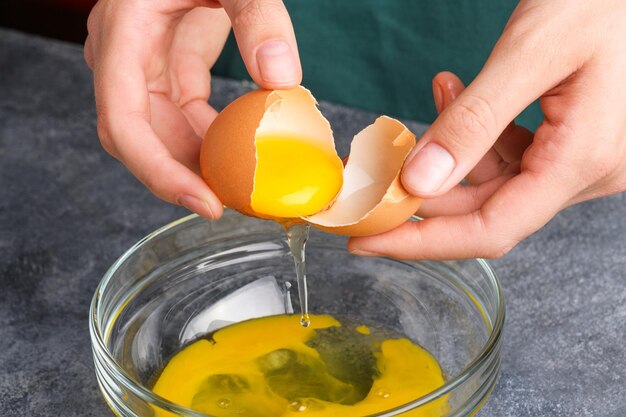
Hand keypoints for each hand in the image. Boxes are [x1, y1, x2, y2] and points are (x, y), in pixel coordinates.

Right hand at [84, 0, 300, 218]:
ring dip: (200, 163)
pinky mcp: (167, 67)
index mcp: (123, 34)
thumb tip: (282, 79)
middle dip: (184, 178)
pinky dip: (212, 138)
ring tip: (247, 187)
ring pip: (161, 133)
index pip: (124, 123)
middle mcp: (122, 56)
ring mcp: (142, 63)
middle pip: (140, 139)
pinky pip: (183, 116)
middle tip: (238, 207)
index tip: (205, 202)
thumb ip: (259, 18)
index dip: (158, 172)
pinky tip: (244, 152)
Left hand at [350, 0, 625, 259]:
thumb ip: (474, 121)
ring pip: (497, 180)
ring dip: (454, 148)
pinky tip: (461, 95)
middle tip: (379, 172)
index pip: (489, 229)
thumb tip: (419, 181)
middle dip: (427, 191)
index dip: (422, 242)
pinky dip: (481, 134)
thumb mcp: (531, 52)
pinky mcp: (576, 140)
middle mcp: (589, 171)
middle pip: (488, 209)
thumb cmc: (603, 0)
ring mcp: (585, 158)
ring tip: (443, 92)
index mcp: (583, 159)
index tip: (367, 241)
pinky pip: (516, 155)